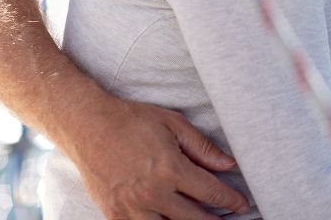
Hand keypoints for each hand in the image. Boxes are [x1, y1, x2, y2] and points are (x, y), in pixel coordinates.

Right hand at [68, 95, 248, 218]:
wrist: (87, 126)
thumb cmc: (133, 120)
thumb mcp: (173, 124)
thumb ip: (202, 148)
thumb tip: (229, 165)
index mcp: (170, 168)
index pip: (210, 192)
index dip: (231, 201)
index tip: (243, 205)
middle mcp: (151, 192)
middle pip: (194, 219)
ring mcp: (130, 207)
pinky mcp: (114, 215)